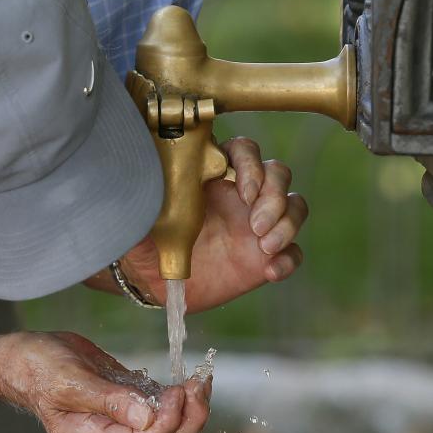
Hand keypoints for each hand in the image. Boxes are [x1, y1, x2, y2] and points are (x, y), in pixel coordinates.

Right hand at [0, 331, 210, 432]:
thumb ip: (109, 400)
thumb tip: (148, 418)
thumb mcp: (69, 380)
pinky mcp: (126, 408)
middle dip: (188, 423)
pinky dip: (180, 401)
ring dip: (190, 412)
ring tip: (201, 382)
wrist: (23, 359)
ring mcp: (117, 426)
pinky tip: (191, 382)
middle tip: (199, 387)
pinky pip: (160, 415)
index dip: (167, 424)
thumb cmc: (37, 367)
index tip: (177, 393)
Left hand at [118, 136, 308, 312]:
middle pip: (279, 174)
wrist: (154, 281)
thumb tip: (137, 182)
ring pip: (295, 206)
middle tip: (255, 225)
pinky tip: (271, 271)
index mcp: (214, 175)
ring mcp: (258, 224)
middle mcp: (241, 195)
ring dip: (288, 223)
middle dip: (274, 196)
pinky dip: (289, 259)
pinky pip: (294, 252)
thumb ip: (145, 200)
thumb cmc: (149, 240)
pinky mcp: (266, 256)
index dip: (252, 165)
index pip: (245, 151)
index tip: (243, 192)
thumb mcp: (142, 217)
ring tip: (265, 247)